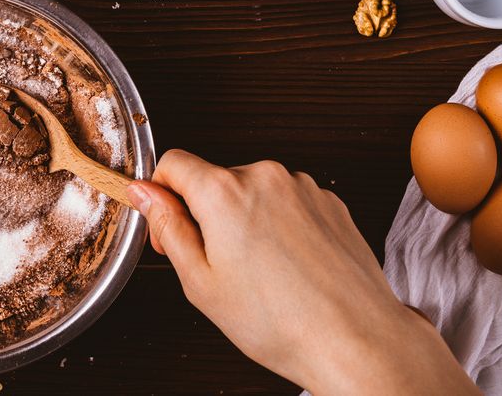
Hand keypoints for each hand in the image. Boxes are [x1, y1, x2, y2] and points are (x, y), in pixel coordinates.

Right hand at [127, 150, 477, 395]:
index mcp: (224, 191)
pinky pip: (287, 202)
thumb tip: (145, 193)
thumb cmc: (281, 321)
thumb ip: (167, 227)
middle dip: (206, 214)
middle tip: (217, 266)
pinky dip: (280, 225)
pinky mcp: (329, 201)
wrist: (356, 339)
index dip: (162, 195)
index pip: (173, 163)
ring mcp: (302, 186)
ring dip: (245, 219)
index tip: (168, 224)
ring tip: (261, 273)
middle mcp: (264, 176)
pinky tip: (288, 267)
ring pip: (252, 192)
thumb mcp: (200, 281)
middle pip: (214, 179)